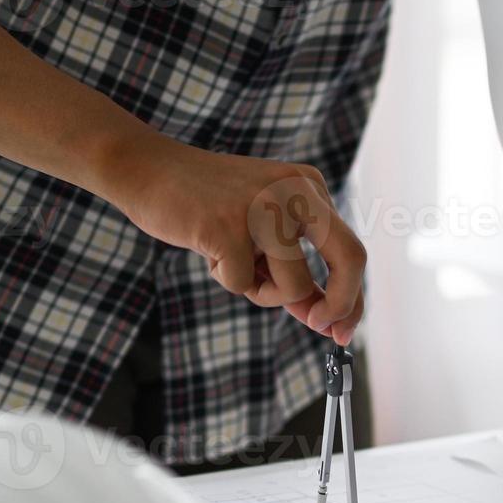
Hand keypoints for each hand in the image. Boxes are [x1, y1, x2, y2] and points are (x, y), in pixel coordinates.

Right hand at [104, 134, 365, 345]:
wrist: (150, 171)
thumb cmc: (209, 207)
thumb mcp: (264, 235)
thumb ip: (296, 273)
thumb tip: (324, 322)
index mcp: (311, 187)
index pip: (351, 251)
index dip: (351, 299)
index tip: (341, 332)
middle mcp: (297, 190)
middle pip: (350, 259)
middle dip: (340, 305)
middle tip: (320, 327)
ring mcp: (265, 206)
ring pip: (293, 286)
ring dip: (261, 292)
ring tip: (231, 262)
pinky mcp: (229, 225)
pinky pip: (243, 284)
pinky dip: (224, 277)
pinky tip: (207, 248)